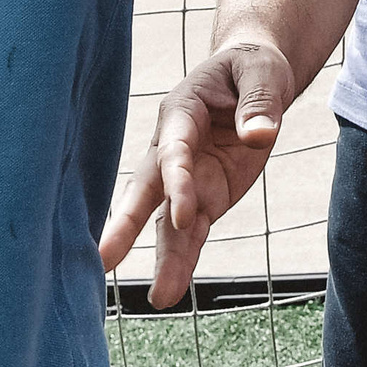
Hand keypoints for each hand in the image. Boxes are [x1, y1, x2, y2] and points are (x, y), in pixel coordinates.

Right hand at [99, 42, 294, 306]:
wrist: (252, 76)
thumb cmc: (251, 68)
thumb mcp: (261, 73)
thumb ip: (259, 104)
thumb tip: (259, 135)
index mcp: (181, 111)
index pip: (174, 150)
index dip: (176, 180)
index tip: (182, 214)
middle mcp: (173, 148)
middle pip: (147, 189)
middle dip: (128, 223)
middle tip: (105, 258)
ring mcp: (186, 178)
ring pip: (166, 221)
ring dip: (163, 257)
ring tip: (157, 297)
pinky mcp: (203, 199)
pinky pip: (190, 234)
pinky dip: (183, 261)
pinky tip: (170, 293)